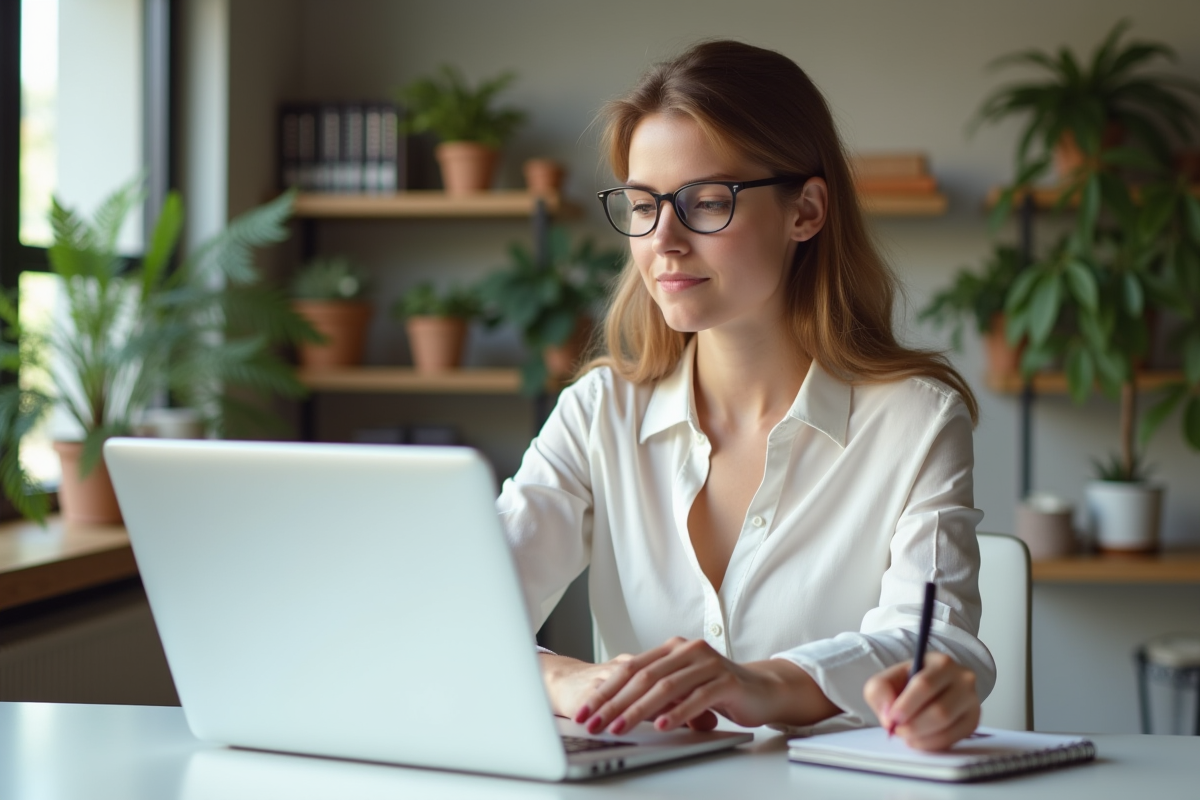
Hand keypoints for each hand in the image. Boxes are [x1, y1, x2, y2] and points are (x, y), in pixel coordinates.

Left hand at [552, 637, 836, 735]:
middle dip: (613, 702)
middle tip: (592, 723)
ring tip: (618, 727)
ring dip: (639, 710)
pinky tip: (663, 727)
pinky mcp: (727, 681)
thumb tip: (613, 710)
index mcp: (671, 648)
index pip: (630, 669)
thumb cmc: (718, 690)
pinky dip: (678, 712)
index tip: (584, 712)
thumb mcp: (681, 687)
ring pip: (665, 686)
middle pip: (642, 677)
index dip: (604, 691)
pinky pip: (697, 697)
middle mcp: (687, 650)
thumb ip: (655, 691)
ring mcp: (707, 663)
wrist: (764, 690)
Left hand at [863, 652, 979, 750]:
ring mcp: (971, 701)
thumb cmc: (908, 682)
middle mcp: (963, 679)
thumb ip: (879, 691)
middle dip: (914, 725)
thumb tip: (888, 716)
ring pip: (947, 725)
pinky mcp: (973, 721)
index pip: (925, 685)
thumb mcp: (887, 679)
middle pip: (939, 709)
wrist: (929, 688)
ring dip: (921, 736)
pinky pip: (953, 738)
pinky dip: (931, 743)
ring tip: (905, 735)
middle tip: (896, 731)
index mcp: (941, 662)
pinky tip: (918, 740)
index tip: (892, 718)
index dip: (907, 705)